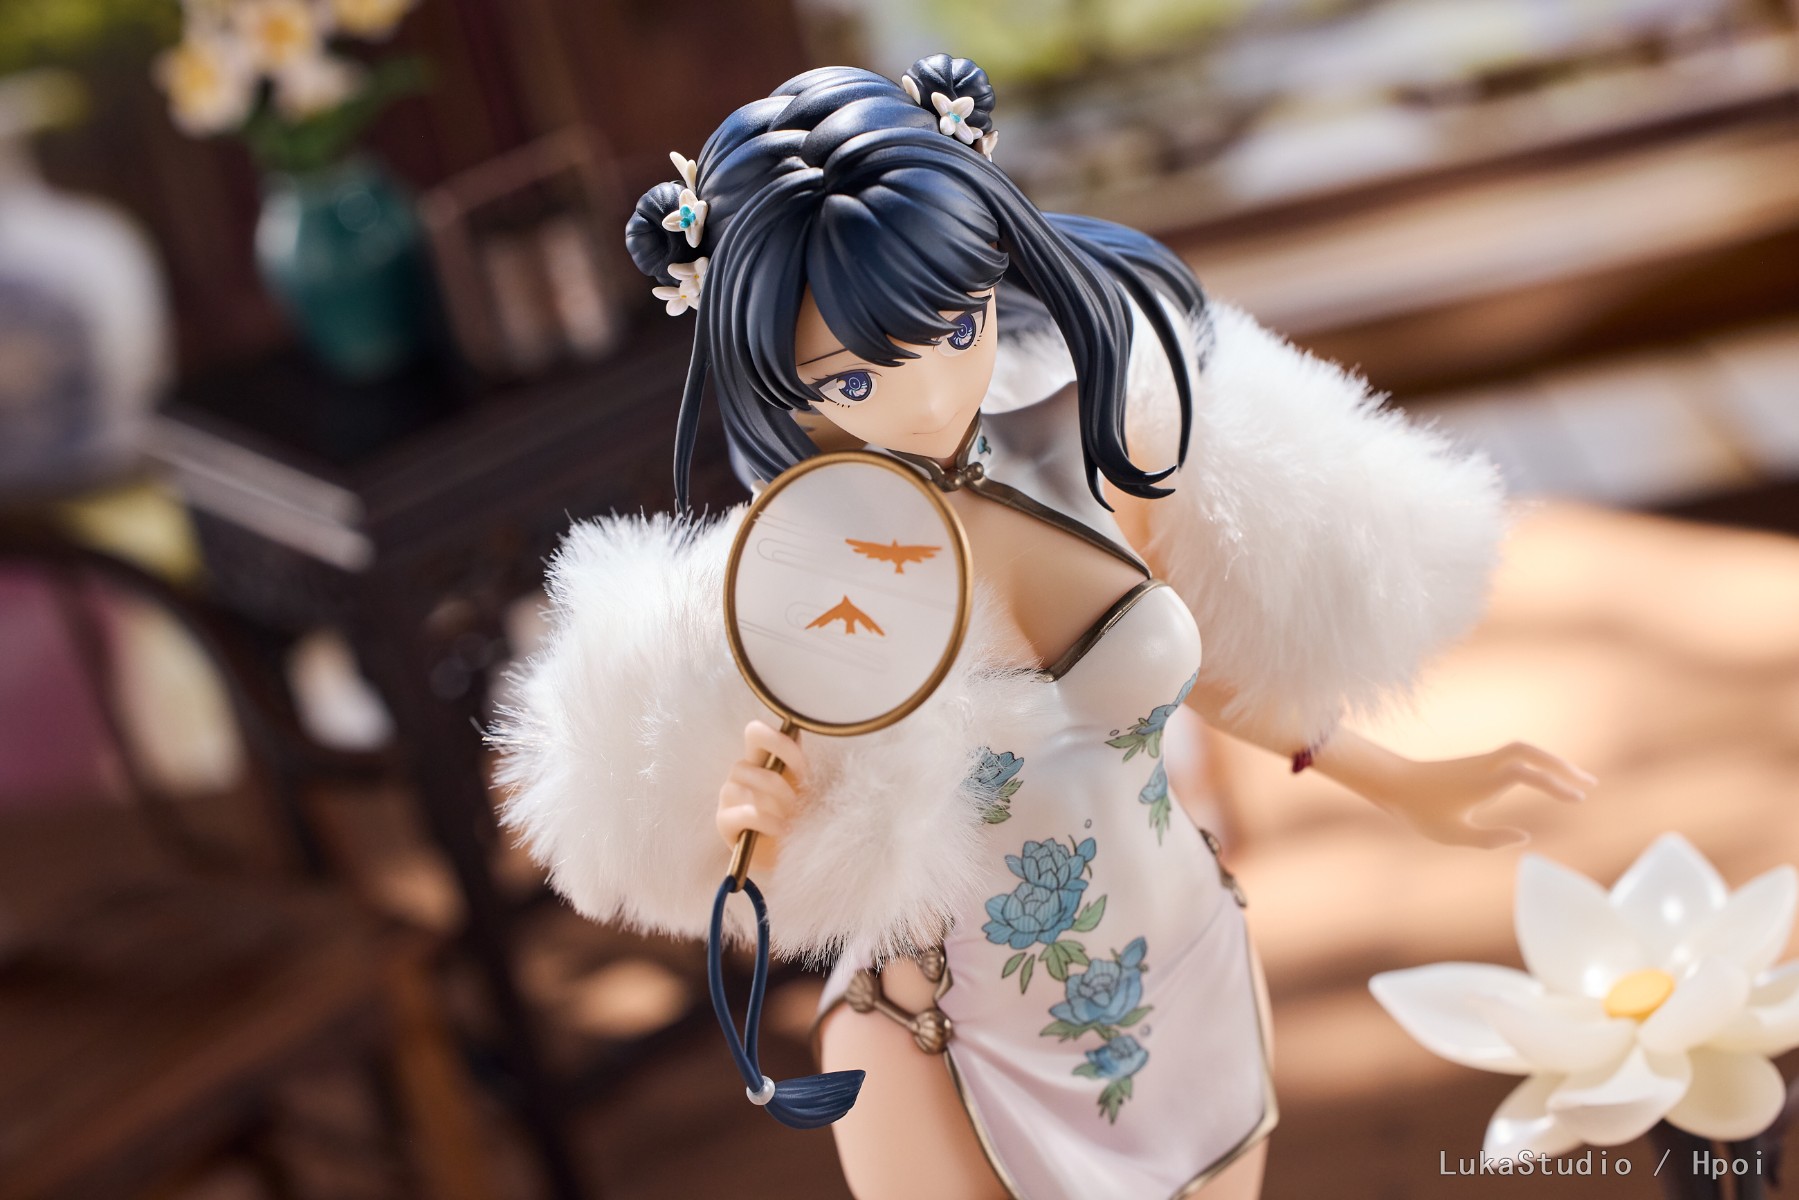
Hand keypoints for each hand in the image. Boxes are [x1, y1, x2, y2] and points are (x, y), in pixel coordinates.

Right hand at [716, 720, 810, 872]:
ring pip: (748, 790)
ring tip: (791, 820)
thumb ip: (797, 761)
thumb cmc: (797, 815)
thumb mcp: (803, 786)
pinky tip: (781, 830)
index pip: (755, 732)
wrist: (790, 852)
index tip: (801, 768)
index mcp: (758, 758)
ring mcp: (728, 796)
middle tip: (797, 804)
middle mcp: (740, 773)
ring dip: (776, 806)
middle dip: (781, 787)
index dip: (778, 743)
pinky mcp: (724, 821)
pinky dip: (768, 822)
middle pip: (751, 765)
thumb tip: (797, 734)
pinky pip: (746, 814)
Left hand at [1368, 741, 1595, 849]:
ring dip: (1552, 762)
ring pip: (1524, 750)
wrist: (1394, 782)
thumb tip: (1525, 837)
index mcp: (1482, 783)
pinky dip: (1537, 762)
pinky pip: (1515, 755)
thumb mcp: (1452, 835)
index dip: (1555, 784)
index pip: (1527, 775)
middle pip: (1531, 752)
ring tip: (1575, 782)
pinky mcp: (1479, 762)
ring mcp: (1482, 761)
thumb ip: (1489, 839)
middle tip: (1589, 784)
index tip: (1578, 798)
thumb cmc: (1420, 812)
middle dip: (1562, 766)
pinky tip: (1547, 778)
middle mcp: (1485, 767)